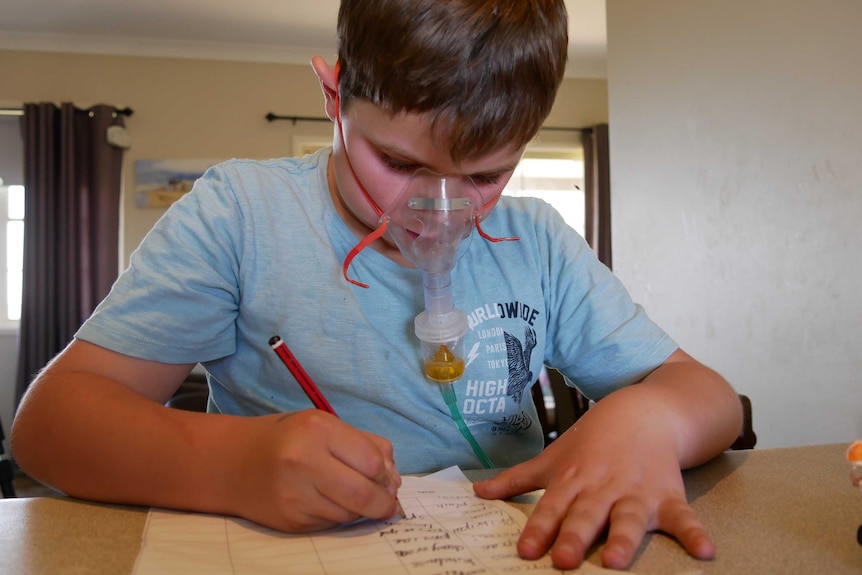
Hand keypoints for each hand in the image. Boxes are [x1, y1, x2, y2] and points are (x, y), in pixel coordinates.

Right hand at [228, 409, 401, 531]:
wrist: (234, 462)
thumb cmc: (288, 438)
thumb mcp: (325, 425)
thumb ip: (365, 444)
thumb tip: (394, 478)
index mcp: (318, 430)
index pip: (372, 462)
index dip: (386, 474)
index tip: (388, 478)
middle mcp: (304, 461)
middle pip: (363, 494)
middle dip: (383, 503)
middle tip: (387, 502)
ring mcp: (294, 495)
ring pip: (349, 514)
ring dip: (359, 510)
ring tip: (351, 495)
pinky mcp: (290, 521)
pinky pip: (330, 525)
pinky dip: (338, 517)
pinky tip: (328, 502)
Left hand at [473, 404, 714, 569]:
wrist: (644, 410)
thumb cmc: (594, 438)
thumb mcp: (554, 456)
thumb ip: (518, 479)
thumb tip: (478, 493)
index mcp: (575, 481)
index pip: (552, 508)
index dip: (539, 529)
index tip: (526, 551)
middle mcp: (604, 489)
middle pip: (588, 516)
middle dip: (576, 538)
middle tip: (564, 561)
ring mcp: (637, 492)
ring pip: (629, 519)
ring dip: (625, 540)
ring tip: (618, 563)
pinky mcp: (668, 494)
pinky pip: (684, 517)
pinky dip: (694, 533)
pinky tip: (705, 551)